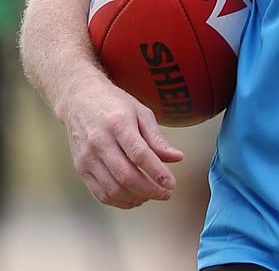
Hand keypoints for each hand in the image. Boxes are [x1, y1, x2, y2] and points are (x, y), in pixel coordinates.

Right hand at [62, 75, 183, 208]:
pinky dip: (119, 201)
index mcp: (118, 124)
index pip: (139, 154)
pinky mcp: (80, 168)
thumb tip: (177, 158)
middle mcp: (100, 142)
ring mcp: (87, 157)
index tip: (171, 184)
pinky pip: (100, 193)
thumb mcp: (141, 112)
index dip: (157, 172)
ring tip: (151, 195)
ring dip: (136, 198)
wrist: (80, 99)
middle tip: (166, 194)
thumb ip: (157, 137)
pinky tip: (133, 198)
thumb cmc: (115, 104)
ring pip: (113, 188)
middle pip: (126, 175)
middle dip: (149, 190)